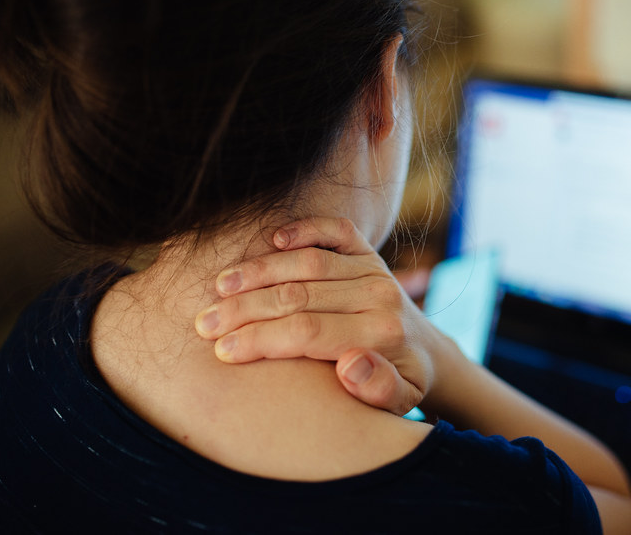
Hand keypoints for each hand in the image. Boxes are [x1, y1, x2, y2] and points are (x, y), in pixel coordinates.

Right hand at [194, 217, 444, 415]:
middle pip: (300, 295)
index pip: (308, 332)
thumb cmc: (401, 383)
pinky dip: (305, 229)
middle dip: (246, 308)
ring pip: (308, 261)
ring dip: (259, 271)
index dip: (261, 339)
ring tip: (219, 286)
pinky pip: (336, 230)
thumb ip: (380, 390)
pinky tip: (273, 239)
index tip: (221, 350)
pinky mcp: (367, 252)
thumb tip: (351, 365)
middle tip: (203, 322)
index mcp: (381, 334)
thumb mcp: (400, 402)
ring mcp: (373, 269)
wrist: (427, 353)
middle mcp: (378, 295)